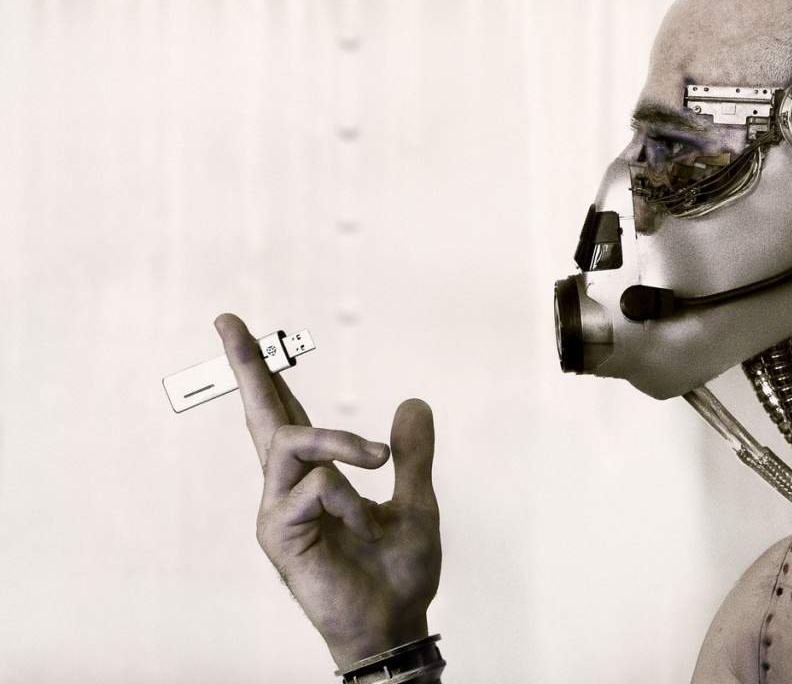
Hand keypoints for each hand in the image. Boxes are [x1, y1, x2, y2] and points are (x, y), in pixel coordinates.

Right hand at [215, 313, 441, 667]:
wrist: (397, 619)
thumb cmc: (399, 569)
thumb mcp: (417, 501)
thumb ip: (411, 455)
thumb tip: (413, 401)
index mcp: (315, 476)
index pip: (286, 414)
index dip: (265, 373)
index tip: (237, 328)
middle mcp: (287, 488)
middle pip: (261, 415)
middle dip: (247, 366)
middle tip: (226, 319)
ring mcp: (276, 510)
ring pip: (294, 442)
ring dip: (341, 445)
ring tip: (376, 463)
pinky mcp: (277, 534)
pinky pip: (314, 487)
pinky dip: (349, 500)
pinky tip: (363, 525)